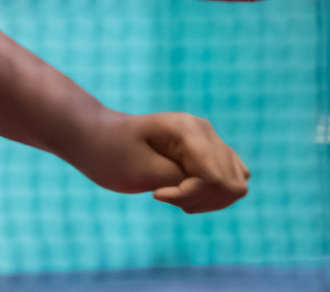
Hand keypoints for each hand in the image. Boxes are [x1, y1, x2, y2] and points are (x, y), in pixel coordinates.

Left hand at [76, 110, 249, 213]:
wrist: (95, 138)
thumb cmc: (111, 153)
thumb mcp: (143, 172)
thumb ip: (187, 181)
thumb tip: (230, 187)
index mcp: (189, 129)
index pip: (215, 178)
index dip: (190, 196)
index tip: (156, 194)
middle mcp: (204, 130)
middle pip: (231, 183)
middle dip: (200, 200)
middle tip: (163, 194)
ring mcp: (209, 140)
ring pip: (235, 185)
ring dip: (206, 200)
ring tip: (171, 194)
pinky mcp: (208, 153)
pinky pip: (229, 181)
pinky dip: (210, 196)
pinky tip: (181, 193)